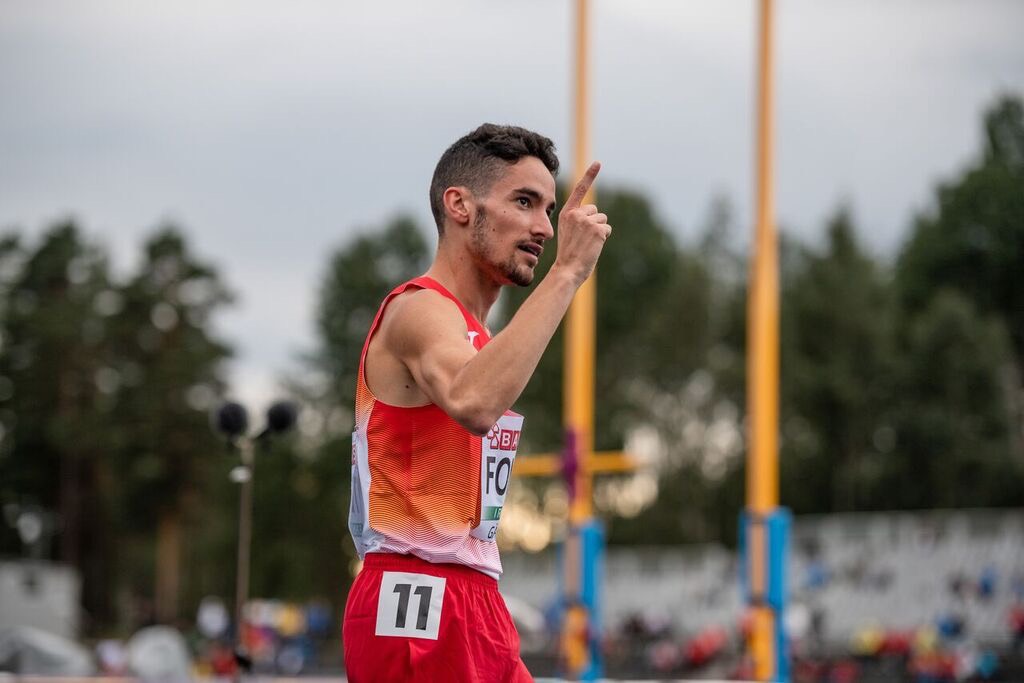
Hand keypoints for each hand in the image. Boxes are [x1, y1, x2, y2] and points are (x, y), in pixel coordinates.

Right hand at [554, 161, 611, 286]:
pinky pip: (607, 228)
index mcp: (566, 213)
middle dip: (594, 222)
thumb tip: (595, 214)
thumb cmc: (568, 253)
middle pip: (595, 210)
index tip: (598, 163)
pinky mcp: (598, 229)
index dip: (590, 175)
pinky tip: (593, 245)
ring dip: (599, 231)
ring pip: (602, 219)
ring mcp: (587, 221)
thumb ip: (577, 219)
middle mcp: (576, 214)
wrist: (567, 268)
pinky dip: (603, 238)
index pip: (580, 190)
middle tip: (583, 238)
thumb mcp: (567, 231)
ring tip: (587, 243)